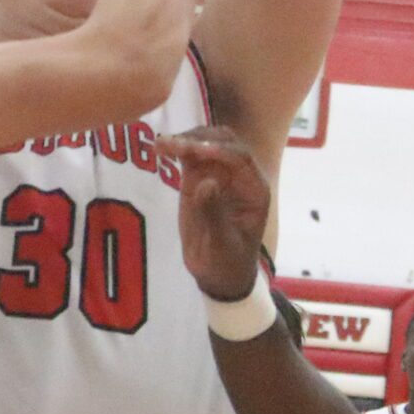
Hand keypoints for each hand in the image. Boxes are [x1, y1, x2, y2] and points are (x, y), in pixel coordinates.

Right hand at [160, 126, 270, 300]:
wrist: (218, 275)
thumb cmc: (227, 262)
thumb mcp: (222, 244)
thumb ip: (214, 213)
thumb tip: (207, 182)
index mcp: (254, 189)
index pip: (240, 158)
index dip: (218, 149)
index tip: (193, 150)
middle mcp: (239, 176)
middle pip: (224, 141)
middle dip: (199, 138)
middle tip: (173, 145)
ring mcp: (218, 174)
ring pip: (205, 142)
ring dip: (185, 139)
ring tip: (161, 144)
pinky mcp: (198, 178)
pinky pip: (189, 155)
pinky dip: (175, 148)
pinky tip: (159, 147)